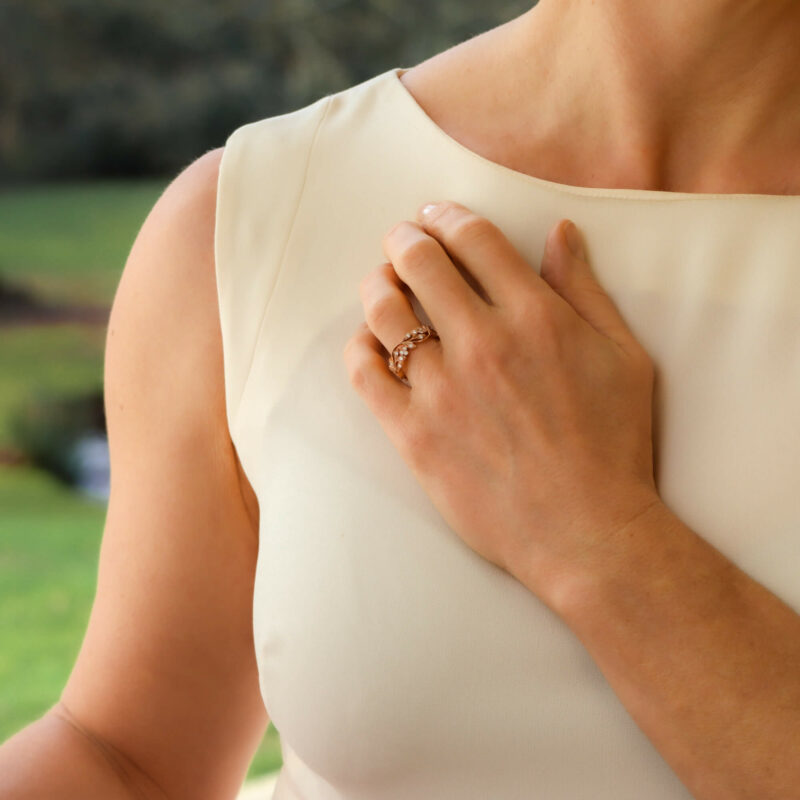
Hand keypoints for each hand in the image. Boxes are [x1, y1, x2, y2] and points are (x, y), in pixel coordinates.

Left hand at [343, 200, 663, 609]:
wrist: (586, 532)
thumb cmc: (614, 445)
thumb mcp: (624, 357)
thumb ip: (586, 289)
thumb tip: (560, 231)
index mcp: (535, 317)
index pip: (473, 239)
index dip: (447, 216)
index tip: (435, 215)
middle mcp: (482, 344)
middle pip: (419, 263)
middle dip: (403, 238)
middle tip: (400, 239)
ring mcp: (442, 390)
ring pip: (383, 312)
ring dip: (376, 284)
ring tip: (380, 283)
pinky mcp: (414, 434)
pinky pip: (364, 374)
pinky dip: (358, 347)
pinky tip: (367, 343)